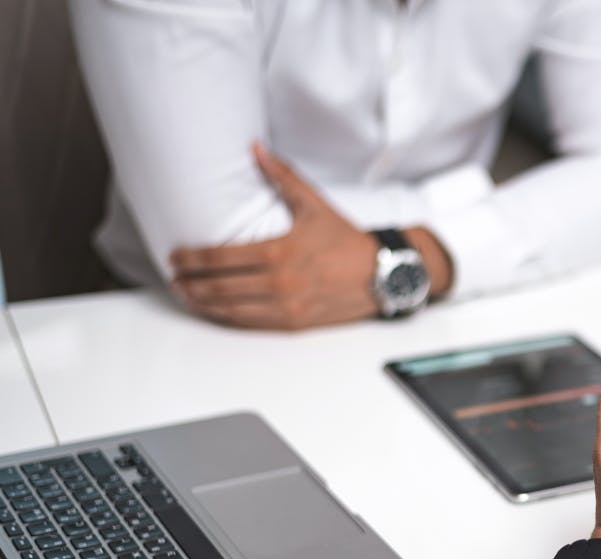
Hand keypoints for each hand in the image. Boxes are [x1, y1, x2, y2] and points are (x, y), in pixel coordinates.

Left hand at [170, 144, 449, 329]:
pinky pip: (250, 323)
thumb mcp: (315, 205)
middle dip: (189, 282)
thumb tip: (255, 149)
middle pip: (218, 285)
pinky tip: (213, 310)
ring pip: (229, 309)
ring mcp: (286, 306)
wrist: (383, 275)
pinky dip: (225, 318)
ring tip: (186, 294)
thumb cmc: (347, 241)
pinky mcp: (294, 323)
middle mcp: (279, 283)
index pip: (219, 257)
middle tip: (173, 276)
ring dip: (202, 303)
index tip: (175, 256)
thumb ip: (282, 176)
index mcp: (279, 252)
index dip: (190, 258)